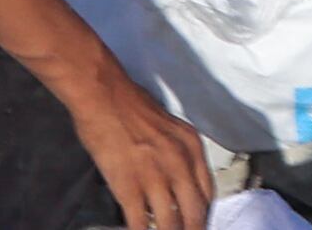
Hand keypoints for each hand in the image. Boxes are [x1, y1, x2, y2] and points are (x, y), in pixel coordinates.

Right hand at [64, 66, 207, 229]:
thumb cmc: (131, 106)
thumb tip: (176, 186)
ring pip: (171, 223)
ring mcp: (154, 176)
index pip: (207, 193)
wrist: (104, 95)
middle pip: (195, 213)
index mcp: (191, 147)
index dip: (204, 215)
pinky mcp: (129, 186)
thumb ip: (178, 155)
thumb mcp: (169, 128)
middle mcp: (179, 163)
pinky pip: (139, 222)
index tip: (198, 225)